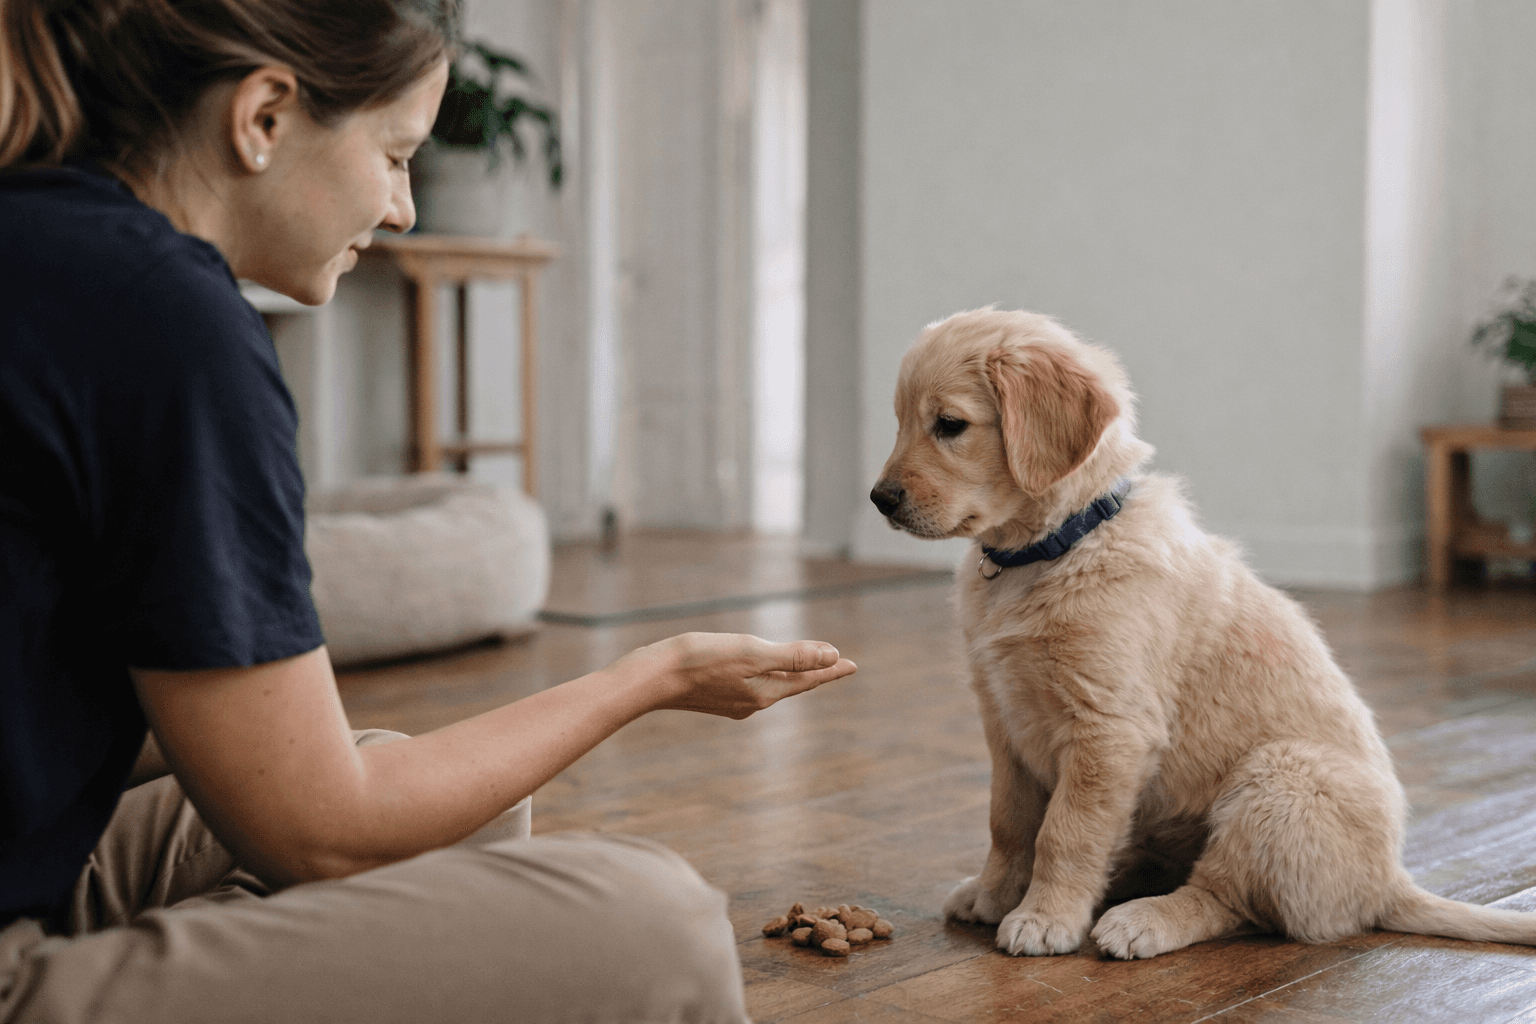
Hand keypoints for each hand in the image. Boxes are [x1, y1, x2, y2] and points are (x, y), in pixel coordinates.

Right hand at [618, 632, 856, 718]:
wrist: (652, 677)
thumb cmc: (702, 661)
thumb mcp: (752, 653)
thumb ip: (793, 656)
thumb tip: (832, 656)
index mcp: (765, 693)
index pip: (808, 679)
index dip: (831, 669)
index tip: (852, 664)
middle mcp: (752, 701)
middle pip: (792, 683)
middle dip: (814, 673)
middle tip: (835, 665)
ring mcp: (732, 700)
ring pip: (771, 684)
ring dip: (790, 673)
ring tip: (802, 666)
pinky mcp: (714, 694)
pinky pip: (751, 683)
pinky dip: (765, 673)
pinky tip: (758, 669)